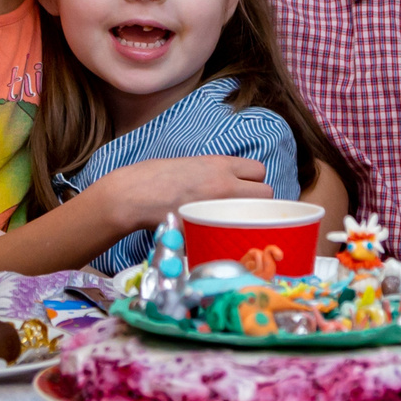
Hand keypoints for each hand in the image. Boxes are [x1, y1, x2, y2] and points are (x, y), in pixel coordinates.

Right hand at [89, 156, 270, 234]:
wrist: (133, 195)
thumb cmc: (155, 178)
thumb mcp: (191, 165)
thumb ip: (216, 173)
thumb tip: (233, 184)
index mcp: (220, 165)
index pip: (260, 170)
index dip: (254, 181)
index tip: (244, 190)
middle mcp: (225, 184)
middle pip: (266, 192)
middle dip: (258, 202)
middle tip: (242, 209)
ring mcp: (219, 207)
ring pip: (256, 215)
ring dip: (249, 219)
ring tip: (233, 223)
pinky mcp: (208, 228)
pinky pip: (232, 233)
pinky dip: (228, 236)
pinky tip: (218, 236)